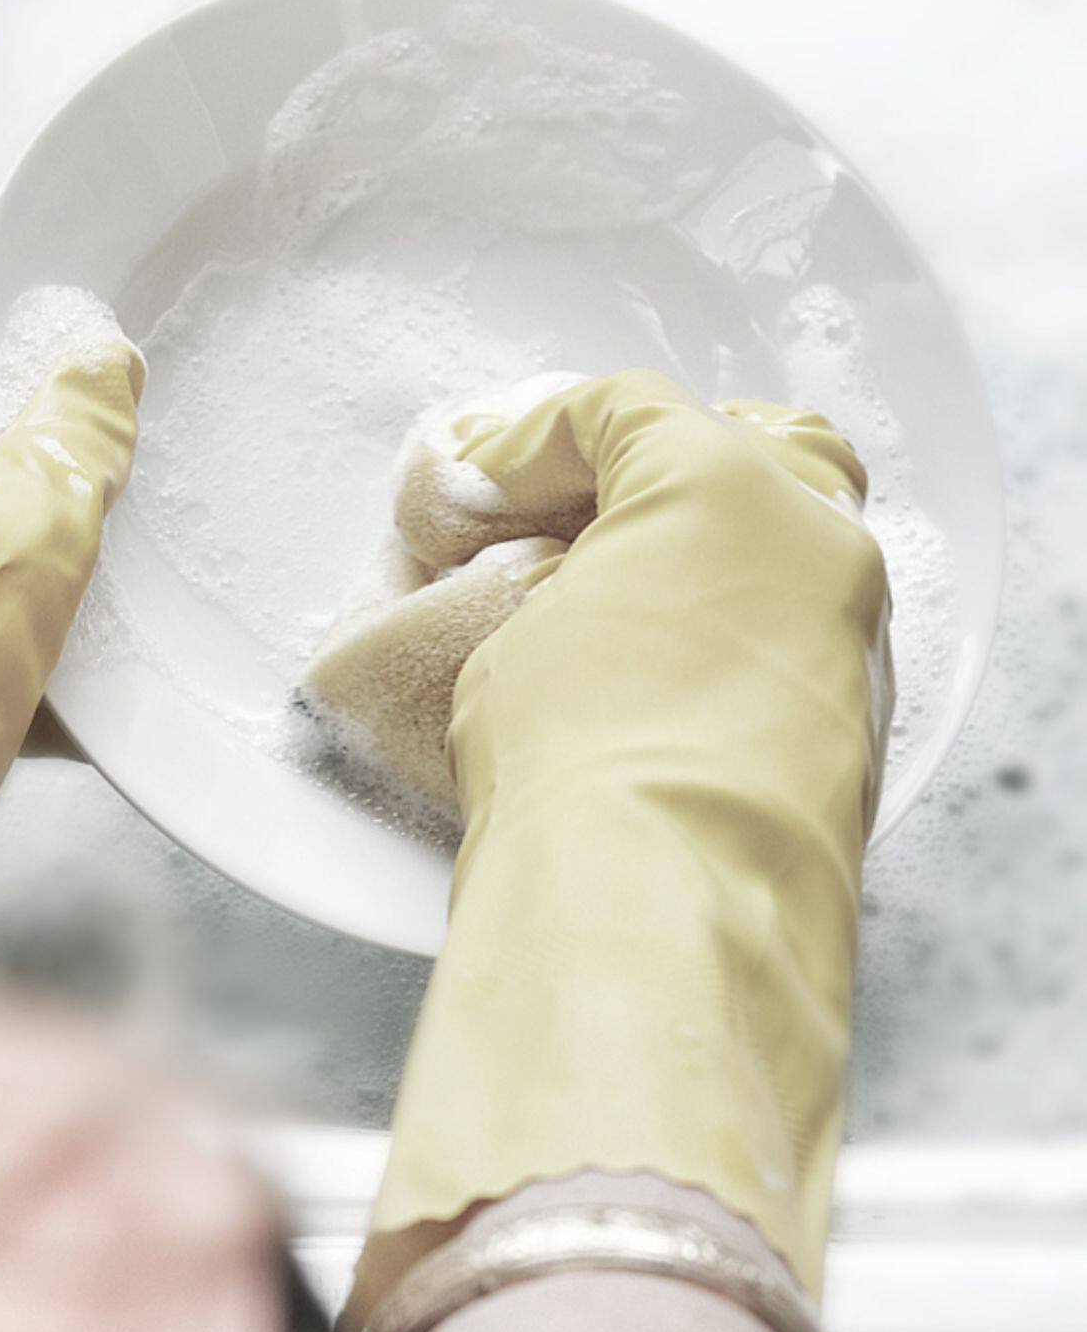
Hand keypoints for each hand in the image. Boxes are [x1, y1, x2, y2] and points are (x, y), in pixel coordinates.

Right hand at [352, 369, 891, 1312]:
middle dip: (651, 470)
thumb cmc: (573, 766)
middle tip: (563, 523)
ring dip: (700, 560)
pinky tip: (657, 683)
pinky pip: (796, 643)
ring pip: (787, 549)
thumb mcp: (507, 632)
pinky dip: (732, 640)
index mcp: (727, 483)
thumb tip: (539, 583)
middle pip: (746, 449)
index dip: (527, 446)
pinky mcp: (860, 732)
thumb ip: (537, 575)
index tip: (471, 500)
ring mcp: (853, 640)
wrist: (654, 921)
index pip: (623, 410)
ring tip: (603, 610)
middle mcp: (818, 545)